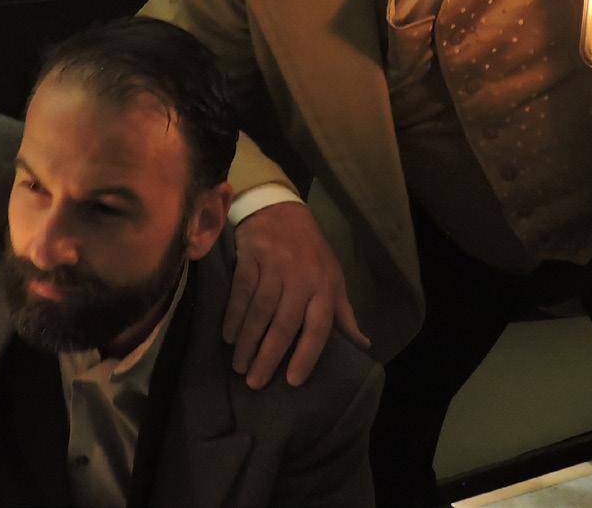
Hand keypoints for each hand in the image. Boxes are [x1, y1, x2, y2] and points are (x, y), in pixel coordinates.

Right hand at [222, 201, 370, 387]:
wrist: (279, 208)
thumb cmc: (310, 251)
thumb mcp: (333, 278)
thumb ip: (343, 315)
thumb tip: (363, 346)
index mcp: (325, 286)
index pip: (318, 327)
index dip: (307, 355)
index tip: (293, 381)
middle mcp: (301, 278)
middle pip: (285, 324)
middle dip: (269, 356)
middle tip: (255, 383)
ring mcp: (275, 266)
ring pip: (260, 311)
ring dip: (248, 341)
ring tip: (240, 366)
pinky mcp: (251, 256)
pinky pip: (241, 292)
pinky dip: (233, 315)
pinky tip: (228, 336)